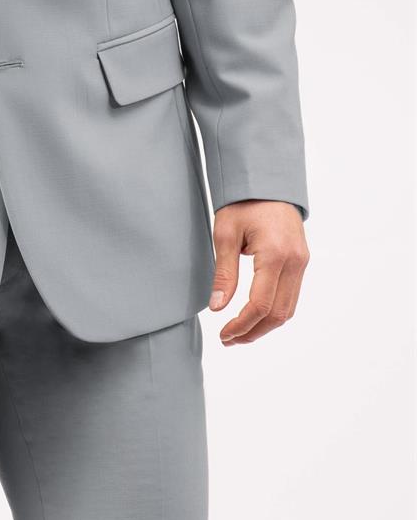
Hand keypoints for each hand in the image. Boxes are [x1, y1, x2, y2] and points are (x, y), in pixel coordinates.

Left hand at [208, 199, 308, 344]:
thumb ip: (224, 273)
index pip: (260, 304)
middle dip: (253, 332)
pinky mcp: (301, 261)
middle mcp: (294, 262)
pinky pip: (291, 296)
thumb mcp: (225, 233)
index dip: (241, 325)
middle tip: (229, 340)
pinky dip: (274, 312)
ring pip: (288, 309)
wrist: (267, 179)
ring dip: (265, 326)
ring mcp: (302, 262)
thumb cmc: (242, 202)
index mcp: (275, 254)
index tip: (223, 334)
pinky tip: (255, 316)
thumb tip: (217, 308)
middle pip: (278, 314)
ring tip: (239, 333)